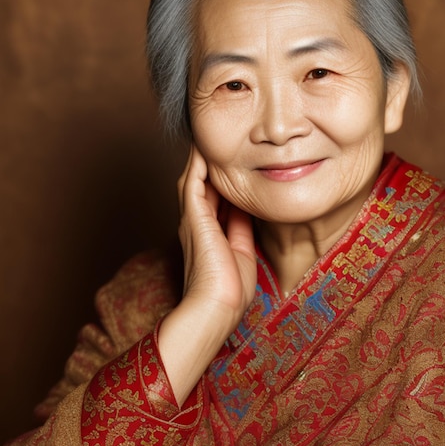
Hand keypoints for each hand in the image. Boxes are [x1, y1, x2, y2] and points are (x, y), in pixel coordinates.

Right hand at [177, 143, 256, 316]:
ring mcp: (193, 219)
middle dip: (211, 164)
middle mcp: (197, 223)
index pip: (216, 198)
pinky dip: (197, 164)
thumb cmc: (230, 290)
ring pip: (194, 179)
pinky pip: (193, 182)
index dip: (223, 180)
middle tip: (221, 141)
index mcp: (209, 233)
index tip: (234, 162)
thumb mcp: (242, 252)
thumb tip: (250, 209)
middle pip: (203, 184)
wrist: (216, 308)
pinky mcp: (193, 217)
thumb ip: (242, 229)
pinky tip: (203, 147)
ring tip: (209, 137)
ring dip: (201, 158)